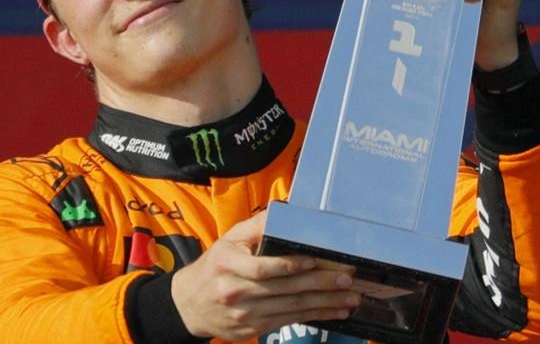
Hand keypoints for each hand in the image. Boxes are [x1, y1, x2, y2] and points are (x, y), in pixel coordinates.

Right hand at [171, 211, 360, 340]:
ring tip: (350, 298)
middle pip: (284, 289)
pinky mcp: (253, 329)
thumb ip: (257, 226)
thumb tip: (285, 210)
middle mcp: (235, 291)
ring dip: (325, 303)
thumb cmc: (216, 266)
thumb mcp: (229, 240)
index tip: (316, 259)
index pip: (263, 267)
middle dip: (320, 284)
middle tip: (347, 279)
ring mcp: (244, 314)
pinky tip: (334, 311)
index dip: (291, 265)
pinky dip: (315, 316)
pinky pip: (289, 321)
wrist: (189, 304)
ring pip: (292, 308)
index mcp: (228, 264)